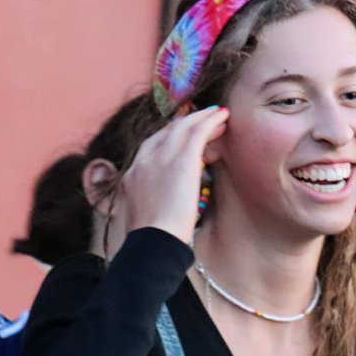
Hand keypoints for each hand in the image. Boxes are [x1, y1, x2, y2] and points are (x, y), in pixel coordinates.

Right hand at [121, 106, 228, 243]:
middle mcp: (143, 160)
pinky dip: (210, 120)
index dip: (171, 136)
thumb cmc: (152, 239)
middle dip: (188, 123)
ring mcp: (161, 158)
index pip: (152, 145)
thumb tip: (163, 205)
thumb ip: (151, 202)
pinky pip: (198, 132)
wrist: (154, 241)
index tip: (185, 134)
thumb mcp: (144, 215)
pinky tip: (223, 116)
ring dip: (202, 118)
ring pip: (183, 127)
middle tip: (205, 118)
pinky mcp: (182, 161)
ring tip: (218, 114)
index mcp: (132, 174)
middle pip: (167, 132)